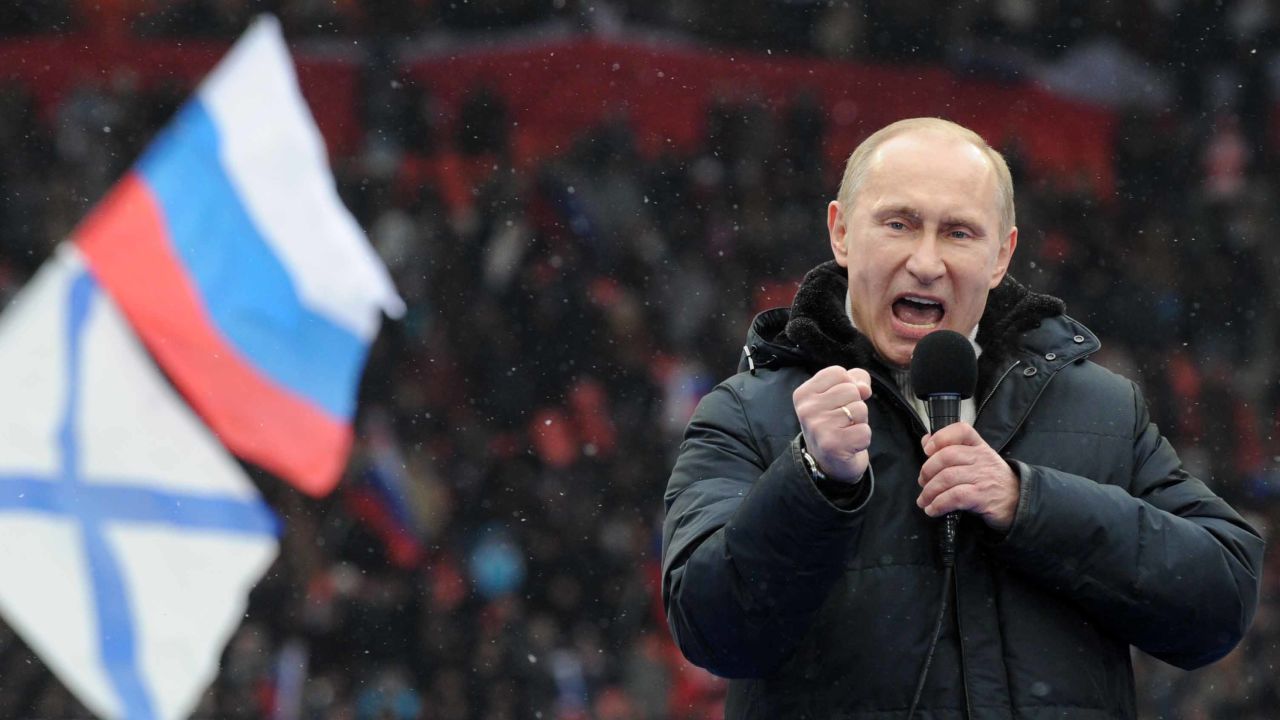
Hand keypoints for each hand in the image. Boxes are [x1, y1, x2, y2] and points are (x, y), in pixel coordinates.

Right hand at [792, 366, 872, 482]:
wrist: (828, 462)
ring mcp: (818, 427)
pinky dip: (863, 438)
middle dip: (855, 404)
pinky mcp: (832, 445)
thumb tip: (864, 389)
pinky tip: (849, 444)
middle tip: (842, 420)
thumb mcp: (839, 394)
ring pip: (860, 409)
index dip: (847, 385)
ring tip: (845, 431)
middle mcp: (806, 409)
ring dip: (859, 421)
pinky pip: (865, 430)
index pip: (838, 373)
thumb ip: (855, 380)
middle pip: (851, 390)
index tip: (838, 402)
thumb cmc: (835, 422)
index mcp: (803, 393)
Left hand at [916, 422, 1019, 530]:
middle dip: (927, 471)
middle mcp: (982, 458)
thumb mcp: (975, 462)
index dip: (941, 437)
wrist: (1018, 503)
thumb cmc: (992, 482)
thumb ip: (951, 450)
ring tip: (924, 500)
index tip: (927, 450)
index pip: (962, 430)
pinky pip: (954, 497)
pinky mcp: (983, 497)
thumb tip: (926, 441)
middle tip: (923, 483)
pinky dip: (938, 504)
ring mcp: (983, 477)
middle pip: (947, 456)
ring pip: (947, 477)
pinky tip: (933, 509)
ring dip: (929, 491)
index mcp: (979, 446)